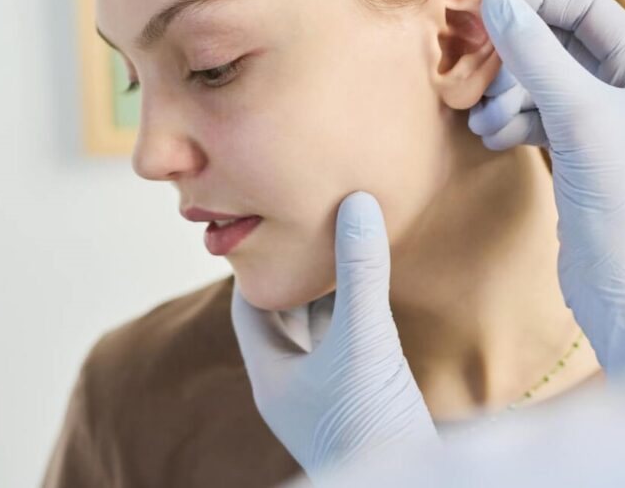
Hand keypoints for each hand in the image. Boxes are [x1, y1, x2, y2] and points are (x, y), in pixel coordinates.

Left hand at [231, 191, 440, 482]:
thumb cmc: (370, 423)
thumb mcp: (364, 339)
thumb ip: (361, 272)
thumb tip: (357, 202)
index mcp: (271, 374)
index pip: (249, 307)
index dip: (261, 267)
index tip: (279, 228)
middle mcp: (292, 385)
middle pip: (284, 316)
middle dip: (300, 276)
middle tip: (315, 230)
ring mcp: (325, 396)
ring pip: (319, 331)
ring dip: (331, 295)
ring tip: (346, 251)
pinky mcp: (358, 400)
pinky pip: (348, 345)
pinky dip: (355, 316)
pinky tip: (374, 294)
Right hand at [470, 0, 624, 374]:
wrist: (618, 287)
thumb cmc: (619, 200)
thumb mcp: (577, 116)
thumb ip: (534, 54)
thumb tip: (495, 1)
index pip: (587, 9)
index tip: (486, 3)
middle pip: (558, 46)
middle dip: (513, 59)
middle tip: (475, 69)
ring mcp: (602, 121)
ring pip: (540, 83)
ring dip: (505, 96)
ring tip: (482, 120)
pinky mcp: (577, 149)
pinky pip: (535, 115)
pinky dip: (510, 121)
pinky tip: (491, 137)